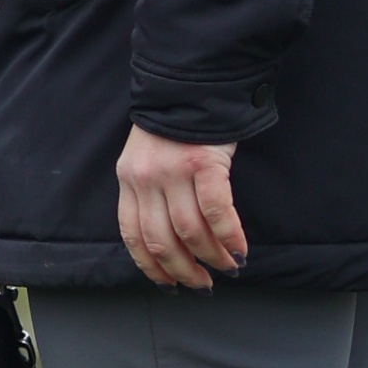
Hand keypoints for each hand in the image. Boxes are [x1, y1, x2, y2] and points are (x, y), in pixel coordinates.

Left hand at [115, 127, 245, 290]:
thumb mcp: (148, 157)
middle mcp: (146, 178)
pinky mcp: (204, 164)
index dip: (151, 266)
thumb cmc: (176, 124)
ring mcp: (174, 171)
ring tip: (227, 268)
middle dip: (183, 270)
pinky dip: (229, 237)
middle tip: (202, 284)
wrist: (193, 82)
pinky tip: (239, 249)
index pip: (132, 235)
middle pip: (160, 241)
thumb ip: (151, 192)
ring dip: (212, 257)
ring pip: (190, 232)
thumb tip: (170, 241)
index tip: (168, 284)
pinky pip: (217, 213)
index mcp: (129, 179)